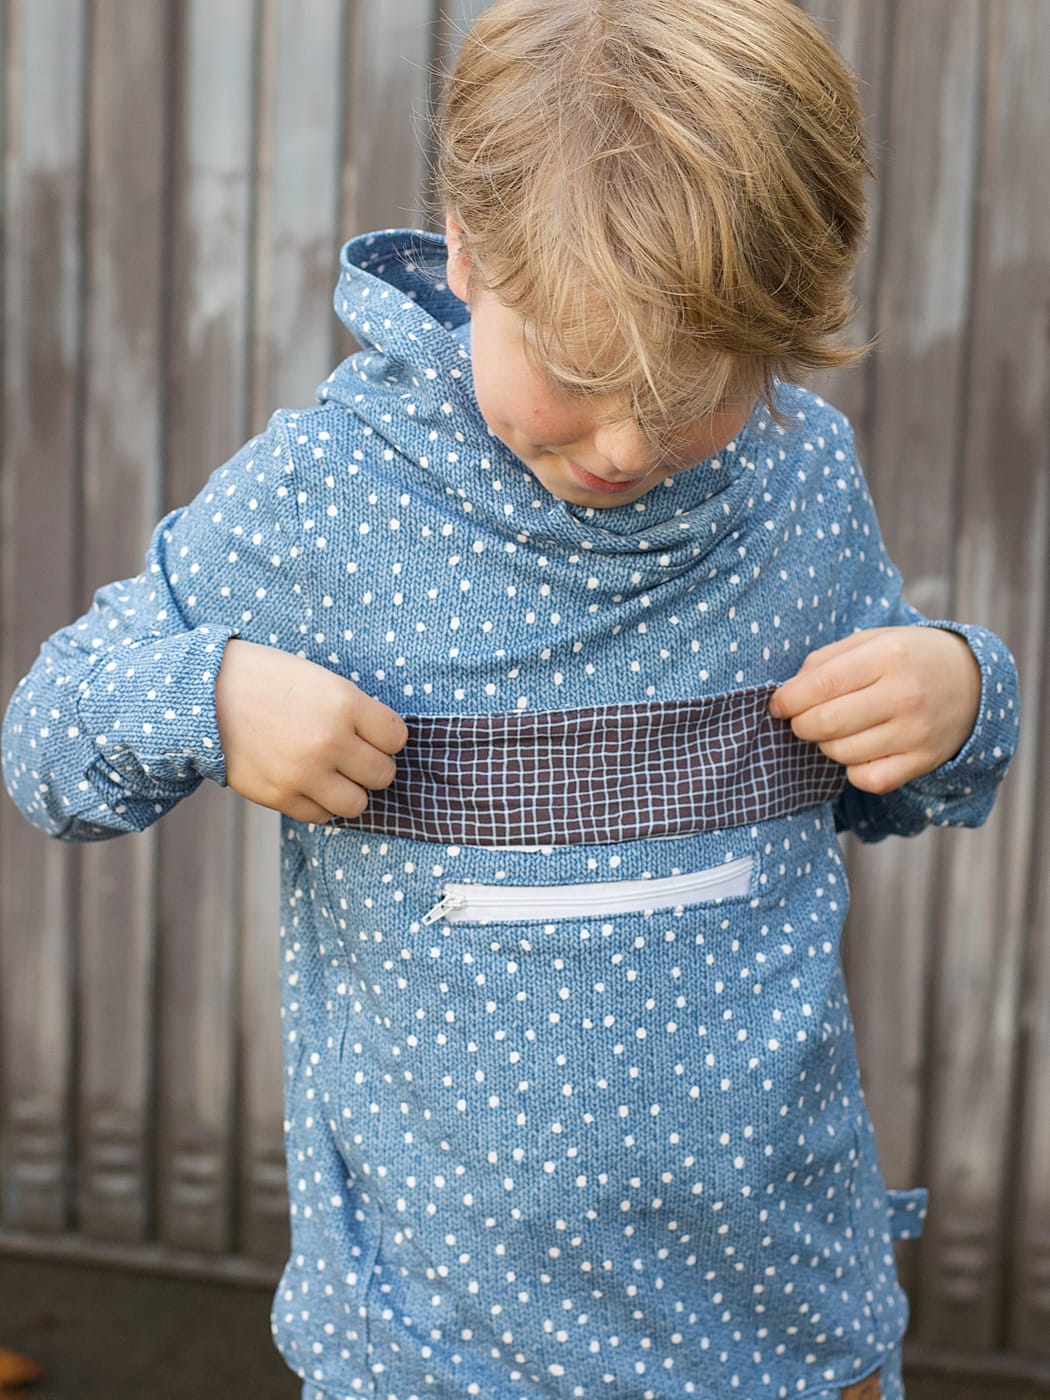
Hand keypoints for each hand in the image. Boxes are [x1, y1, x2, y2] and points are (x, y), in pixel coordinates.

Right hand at [215, 639, 407, 822]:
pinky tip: (307, 783)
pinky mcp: (280, 795)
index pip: (397, 738)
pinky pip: (321, 816)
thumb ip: (355, 712)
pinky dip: (319, 803)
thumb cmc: (269, 681)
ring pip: (358, 804)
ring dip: (349, 791)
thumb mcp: (320, 680)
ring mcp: (304, 772)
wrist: (206, 693)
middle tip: (352, 756)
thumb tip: (385, 745)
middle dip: (371, 766)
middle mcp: (329, 741)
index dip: (386, 737)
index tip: (371, 734)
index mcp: (344, 703)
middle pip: (383, 774)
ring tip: (332, 774)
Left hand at [768, 626, 981, 794]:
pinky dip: (853, 769)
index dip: (787, 700)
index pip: (820, 685)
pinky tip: (861, 749)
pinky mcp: (923, 761)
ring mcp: (917, 733)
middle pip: (826, 723)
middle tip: (803, 718)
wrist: (972, 681)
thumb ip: (825, 661)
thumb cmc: (907, 658)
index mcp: (889, 655)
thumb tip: (787, 694)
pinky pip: (867, 780)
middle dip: (800, 724)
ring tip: (838, 728)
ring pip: (842, 753)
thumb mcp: (871, 641)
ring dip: (826, 744)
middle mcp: (905, 695)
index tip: (777, 704)